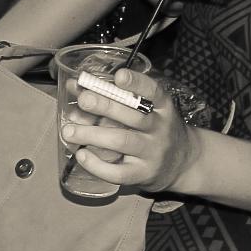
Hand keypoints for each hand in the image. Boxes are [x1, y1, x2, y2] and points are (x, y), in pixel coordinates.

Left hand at [59, 70, 200, 193]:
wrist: (182, 163)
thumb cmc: (156, 129)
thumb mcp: (149, 109)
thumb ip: (118, 97)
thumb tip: (76, 86)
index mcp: (163, 107)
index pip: (154, 92)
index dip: (137, 83)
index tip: (119, 75)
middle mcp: (160, 128)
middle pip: (133, 117)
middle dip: (105, 107)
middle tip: (82, 100)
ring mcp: (152, 153)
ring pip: (122, 142)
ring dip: (92, 135)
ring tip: (69, 131)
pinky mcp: (143, 174)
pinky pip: (119, 172)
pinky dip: (97, 165)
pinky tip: (81, 155)